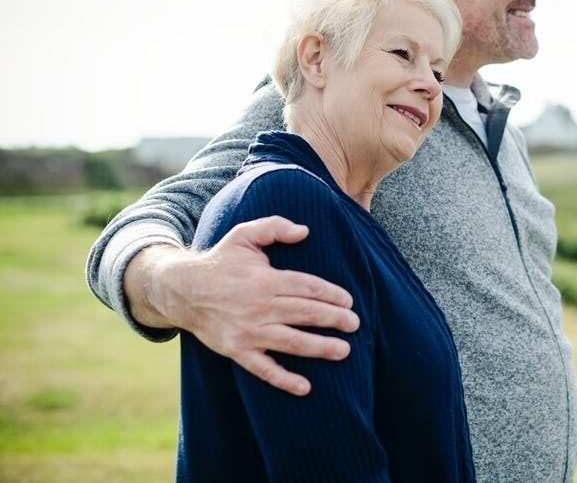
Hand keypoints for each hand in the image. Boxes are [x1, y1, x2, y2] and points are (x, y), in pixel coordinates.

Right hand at [126, 216, 358, 395]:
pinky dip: (284, 380)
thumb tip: (304, 231)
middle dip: (335, 320)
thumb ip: (274, 227)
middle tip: (356, 324)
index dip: (331, 295)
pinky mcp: (237, 350)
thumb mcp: (244, 235)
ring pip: (292, 342)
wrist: (181, 290)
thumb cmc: (220, 261)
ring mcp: (249, 331)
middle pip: (306, 314)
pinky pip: (263, 369)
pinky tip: (305, 387)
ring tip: (344, 351)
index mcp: (266, 280)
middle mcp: (260, 306)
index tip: (349, 301)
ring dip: (320, 348)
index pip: (308, 287)